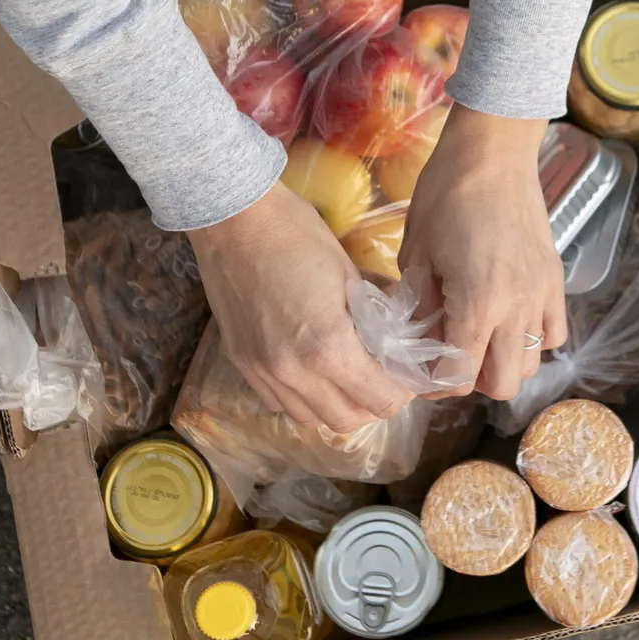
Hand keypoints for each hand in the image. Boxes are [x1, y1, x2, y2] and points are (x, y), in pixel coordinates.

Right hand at [188, 182, 413, 431]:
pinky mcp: (241, 364)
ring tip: (347, 377)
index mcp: (328, 347)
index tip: (405, 373)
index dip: (402, 391)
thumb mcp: (350, 274)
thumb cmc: (297, 234)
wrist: (233, 219)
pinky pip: (279, 403)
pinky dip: (302, 398)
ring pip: (311, 419)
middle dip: (373, 403)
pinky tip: (311, 371)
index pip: (381, 400)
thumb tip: (396, 341)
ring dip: (336, 405)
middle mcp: (293, 372)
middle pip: (348, 420)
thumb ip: (374, 318)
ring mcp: (263, 372)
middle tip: (382, 376)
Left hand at [399, 104, 567, 400]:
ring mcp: (541, 295)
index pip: (460, 376)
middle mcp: (516, 307)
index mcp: (477, 303)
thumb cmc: (444, 195)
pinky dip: (533, 339)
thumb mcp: (417, 254)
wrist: (493, 152)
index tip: (421, 370)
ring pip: (531, 364)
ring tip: (479, 338)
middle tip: (449, 356)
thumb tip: (420, 339)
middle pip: (503, 384)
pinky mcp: (556, 280)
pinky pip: (554, 333)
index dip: (436, 383)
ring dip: (502, 362)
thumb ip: (420, 306)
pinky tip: (509, 320)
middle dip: (472, 381)